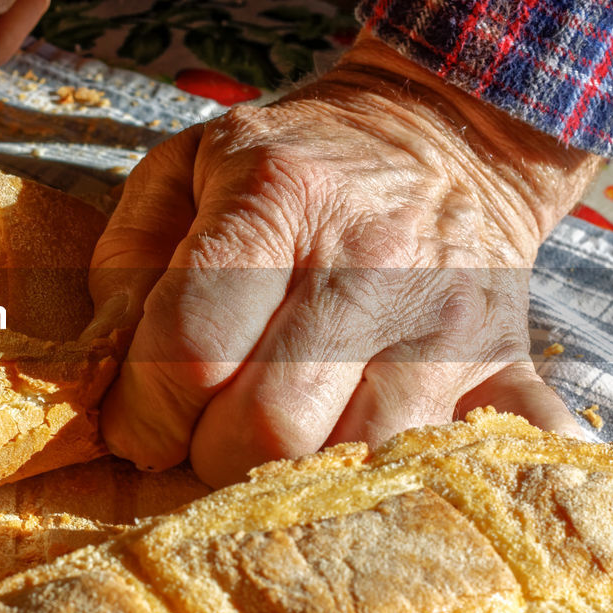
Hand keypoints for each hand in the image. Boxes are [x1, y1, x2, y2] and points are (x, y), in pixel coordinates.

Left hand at [88, 33, 602, 486]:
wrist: (443, 132)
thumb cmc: (293, 162)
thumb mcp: (185, 168)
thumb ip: (126, 259)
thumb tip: (108, 360)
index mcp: (279, 197)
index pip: (192, 352)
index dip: (144, 414)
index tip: (135, 426)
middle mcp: (371, 261)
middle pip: (270, 426)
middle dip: (210, 453)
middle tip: (203, 432)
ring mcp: (447, 320)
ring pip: (353, 461)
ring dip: (294, 474)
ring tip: (274, 438)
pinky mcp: (503, 361)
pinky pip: (489, 452)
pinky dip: (442, 481)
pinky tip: (396, 473)